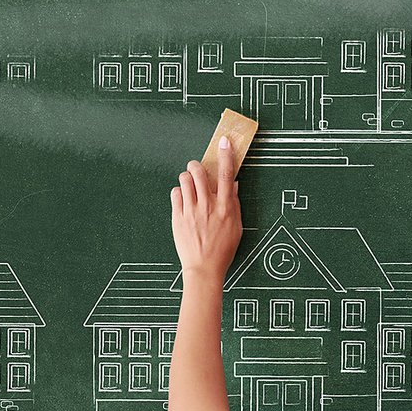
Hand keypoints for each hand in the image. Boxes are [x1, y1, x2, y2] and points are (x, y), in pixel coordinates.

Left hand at [170, 136, 242, 280]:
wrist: (203, 268)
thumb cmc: (222, 249)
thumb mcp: (236, 227)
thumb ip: (234, 204)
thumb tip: (232, 185)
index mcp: (225, 207)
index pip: (226, 175)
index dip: (226, 155)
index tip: (224, 142)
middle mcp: (207, 206)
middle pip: (199, 172)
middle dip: (196, 165)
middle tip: (196, 167)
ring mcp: (191, 211)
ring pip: (184, 180)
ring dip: (187, 177)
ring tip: (189, 185)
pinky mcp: (178, 217)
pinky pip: (175, 194)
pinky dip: (179, 192)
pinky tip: (183, 198)